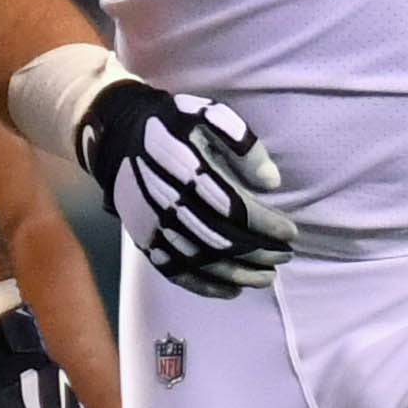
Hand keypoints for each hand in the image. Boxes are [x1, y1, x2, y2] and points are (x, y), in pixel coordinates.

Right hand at [73, 74, 296, 296]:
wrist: (117, 136)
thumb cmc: (171, 125)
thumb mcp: (208, 116)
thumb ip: (243, 145)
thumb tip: (271, 183)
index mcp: (187, 171)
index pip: (235, 208)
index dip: (266, 225)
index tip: (290, 232)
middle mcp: (169, 203)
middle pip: (222, 239)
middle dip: (259, 252)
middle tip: (285, 256)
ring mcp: (154, 226)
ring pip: (202, 261)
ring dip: (239, 274)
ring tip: (267, 278)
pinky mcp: (144, 240)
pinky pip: (176, 272)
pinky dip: (206, 286)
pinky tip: (232, 291)